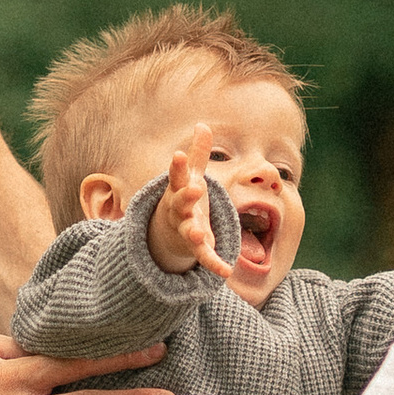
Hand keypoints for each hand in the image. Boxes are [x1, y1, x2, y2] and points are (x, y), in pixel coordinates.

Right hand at [148, 130, 236, 280]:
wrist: (167, 231)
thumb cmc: (183, 197)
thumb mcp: (190, 175)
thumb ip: (198, 153)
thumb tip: (202, 124)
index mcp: (178, 189)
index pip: (176, 176)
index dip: (177, 166)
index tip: (178, 155)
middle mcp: (179, 209)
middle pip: (181, 203)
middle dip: (186, 197)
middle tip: (195, 189)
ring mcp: (185, 229)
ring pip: (188, 230)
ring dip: (192, 231)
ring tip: (198, 233)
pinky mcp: (195, 247)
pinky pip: (204, 256)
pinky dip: (214, 263)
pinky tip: (226, 270)